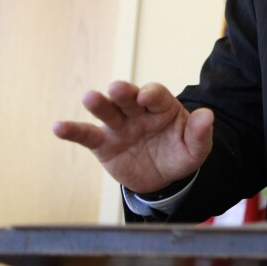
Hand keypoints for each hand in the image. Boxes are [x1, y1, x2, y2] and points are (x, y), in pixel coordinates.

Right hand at [53, 80, 213, 193]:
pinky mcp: (104, 144)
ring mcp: (119, 126)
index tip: (146, 97)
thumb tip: (208, 115)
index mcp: (163, 107)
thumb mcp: (196, 147)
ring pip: (107, 111)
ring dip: (99, 104)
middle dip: (122, 92)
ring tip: (90, 98)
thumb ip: (200, 132)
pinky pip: (87, 136)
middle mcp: (138, 111)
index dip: (152, 94)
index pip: (156, 95)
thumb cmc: (181, 153)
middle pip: (128, 97)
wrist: (163, 177)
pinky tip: (58, 127)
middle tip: (116, 89)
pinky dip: (72, 131)